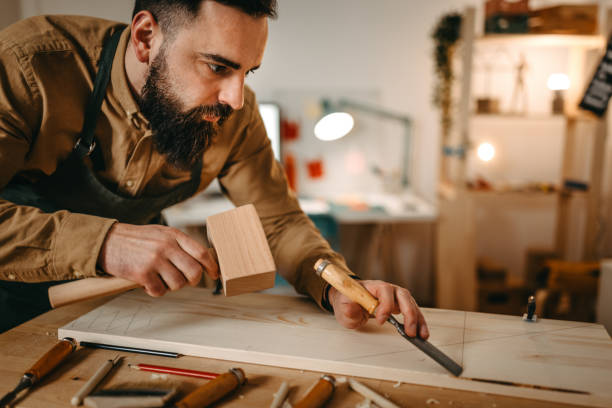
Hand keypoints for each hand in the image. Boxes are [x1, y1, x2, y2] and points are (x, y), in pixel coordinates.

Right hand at [97, 223, 218, 296]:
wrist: (107, 241)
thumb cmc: (136, 239)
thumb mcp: (161, 233)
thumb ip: (179, 244)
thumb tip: (201, 260)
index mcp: (174, 235)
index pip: (201, 252)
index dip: (211, 266)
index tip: (214, 274)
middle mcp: (167, 246)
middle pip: (194, 272)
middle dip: (192, 281)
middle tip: (184, 281)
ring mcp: (155, 259)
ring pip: (178, 284)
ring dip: (171, 286)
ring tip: (160, 279)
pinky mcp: (142, 273)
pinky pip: (160, 291)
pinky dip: (156, 291)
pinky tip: (148, 284)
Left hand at [329, 280, 428, 338]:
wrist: (349, 300)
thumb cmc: (348, 302)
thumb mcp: (343, 306)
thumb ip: (348, 308)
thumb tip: (351, 307)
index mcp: (372, 286)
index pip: (384, 291)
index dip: (385, 305)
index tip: (380, 320)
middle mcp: (387, 289)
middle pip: (403, 295)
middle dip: (408, 313)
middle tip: (409, 330)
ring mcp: (394, 296)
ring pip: (411, 303)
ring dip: (418, 319)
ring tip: (421, 335)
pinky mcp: (399, 304)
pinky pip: (412, 311)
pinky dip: (418, 322)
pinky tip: (422, 332)